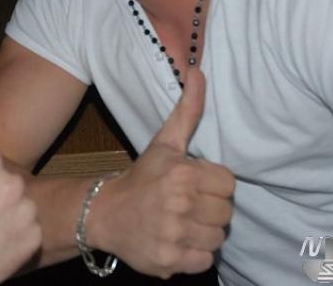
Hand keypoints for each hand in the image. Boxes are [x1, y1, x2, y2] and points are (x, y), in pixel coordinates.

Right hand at [89, 68, 234, 278]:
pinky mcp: (170, 262)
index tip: (193, 182)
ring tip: (181, 221)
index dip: (212, 183)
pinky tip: (176, 239)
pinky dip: (193, 254)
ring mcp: (175, 236)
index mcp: (183, 174)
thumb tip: (198, 70)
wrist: (105, 212)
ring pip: (217, 238)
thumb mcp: (165, 142)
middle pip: (226, 213)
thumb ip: (188, 109)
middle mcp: (180, 205)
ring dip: (203, 231)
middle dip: (209, 207)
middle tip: (186, 202)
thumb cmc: (142, 176)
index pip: (228, 183)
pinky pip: (204, 262)